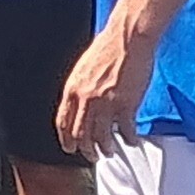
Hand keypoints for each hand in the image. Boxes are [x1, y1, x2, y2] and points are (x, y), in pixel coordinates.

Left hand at [54, 17, 158, 159]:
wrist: (127, 38)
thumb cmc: (107, 48)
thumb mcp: (83, 69)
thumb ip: (79, 88)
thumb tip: (79, 104)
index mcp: (72, 89)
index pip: (63, 122)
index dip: (66, 139)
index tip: (70, 148)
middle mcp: (86, 99)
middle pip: (81, 134)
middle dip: (86, 149)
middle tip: (92, 156)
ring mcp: (106, 103)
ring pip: (102, 137)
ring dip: (106, 148)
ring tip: (110, 152)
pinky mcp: (126, 104)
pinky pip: (125, 130)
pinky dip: (128, 139)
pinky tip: (131, 141)